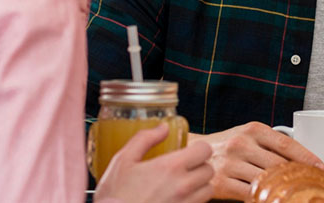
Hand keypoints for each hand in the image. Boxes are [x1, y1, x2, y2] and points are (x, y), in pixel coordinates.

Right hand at [94, 123, 214, 202]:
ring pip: (208, 190)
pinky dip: (193, 200)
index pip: (204, 150)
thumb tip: (163, 127)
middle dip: (199, 166)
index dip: (198, 149)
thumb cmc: (115, 196)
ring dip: (200, 185)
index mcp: (170, 167)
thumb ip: (144, 139)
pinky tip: (178, 198)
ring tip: (184, 185)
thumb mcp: (123, 160)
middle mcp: (183, 187)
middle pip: (209, 170)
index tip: (189, 151)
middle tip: (185, 168)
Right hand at [190, 121, 323, 200]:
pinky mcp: (221, 183)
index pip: (286, 143)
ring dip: (281, 190)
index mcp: (253, 129)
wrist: (194, 154)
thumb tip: (301, 159)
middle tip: (310, 185)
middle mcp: (241, 144)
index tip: (321, 168)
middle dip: (297, 176)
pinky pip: (249, 195)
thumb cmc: (227, 145)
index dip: (306, 157)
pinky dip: (261, 200)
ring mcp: (230, 164)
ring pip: (265, 181)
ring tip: (293, 195)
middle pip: (279, 165)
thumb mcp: (248, 136)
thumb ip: (269, 144)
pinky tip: (268, 200)